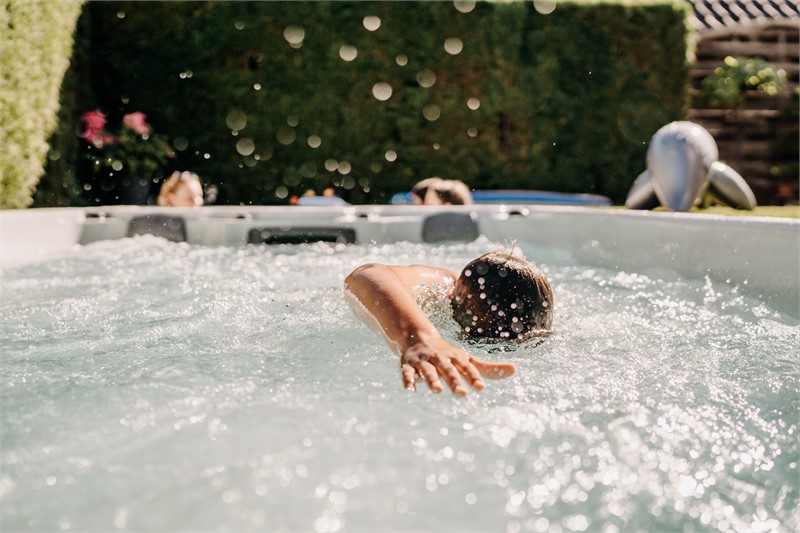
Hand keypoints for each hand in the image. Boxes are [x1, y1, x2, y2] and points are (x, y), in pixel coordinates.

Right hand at [400, 336, 515, 395]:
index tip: (480, 388)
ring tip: (437, 391)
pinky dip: (408, 379)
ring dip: (432, 380)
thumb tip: (514, 371)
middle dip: (454, 381)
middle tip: (462, 394)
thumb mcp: (467, 360)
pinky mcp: (408, 365)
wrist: (417, 337)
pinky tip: (410, 389)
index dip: (473, 377)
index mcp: (456, 358)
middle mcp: (440, 358)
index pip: (467, 368)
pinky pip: (407, 372)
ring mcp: (424, 361)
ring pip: (428, 371)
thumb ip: (489, 369)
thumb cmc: (448, 355)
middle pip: (448, 370)